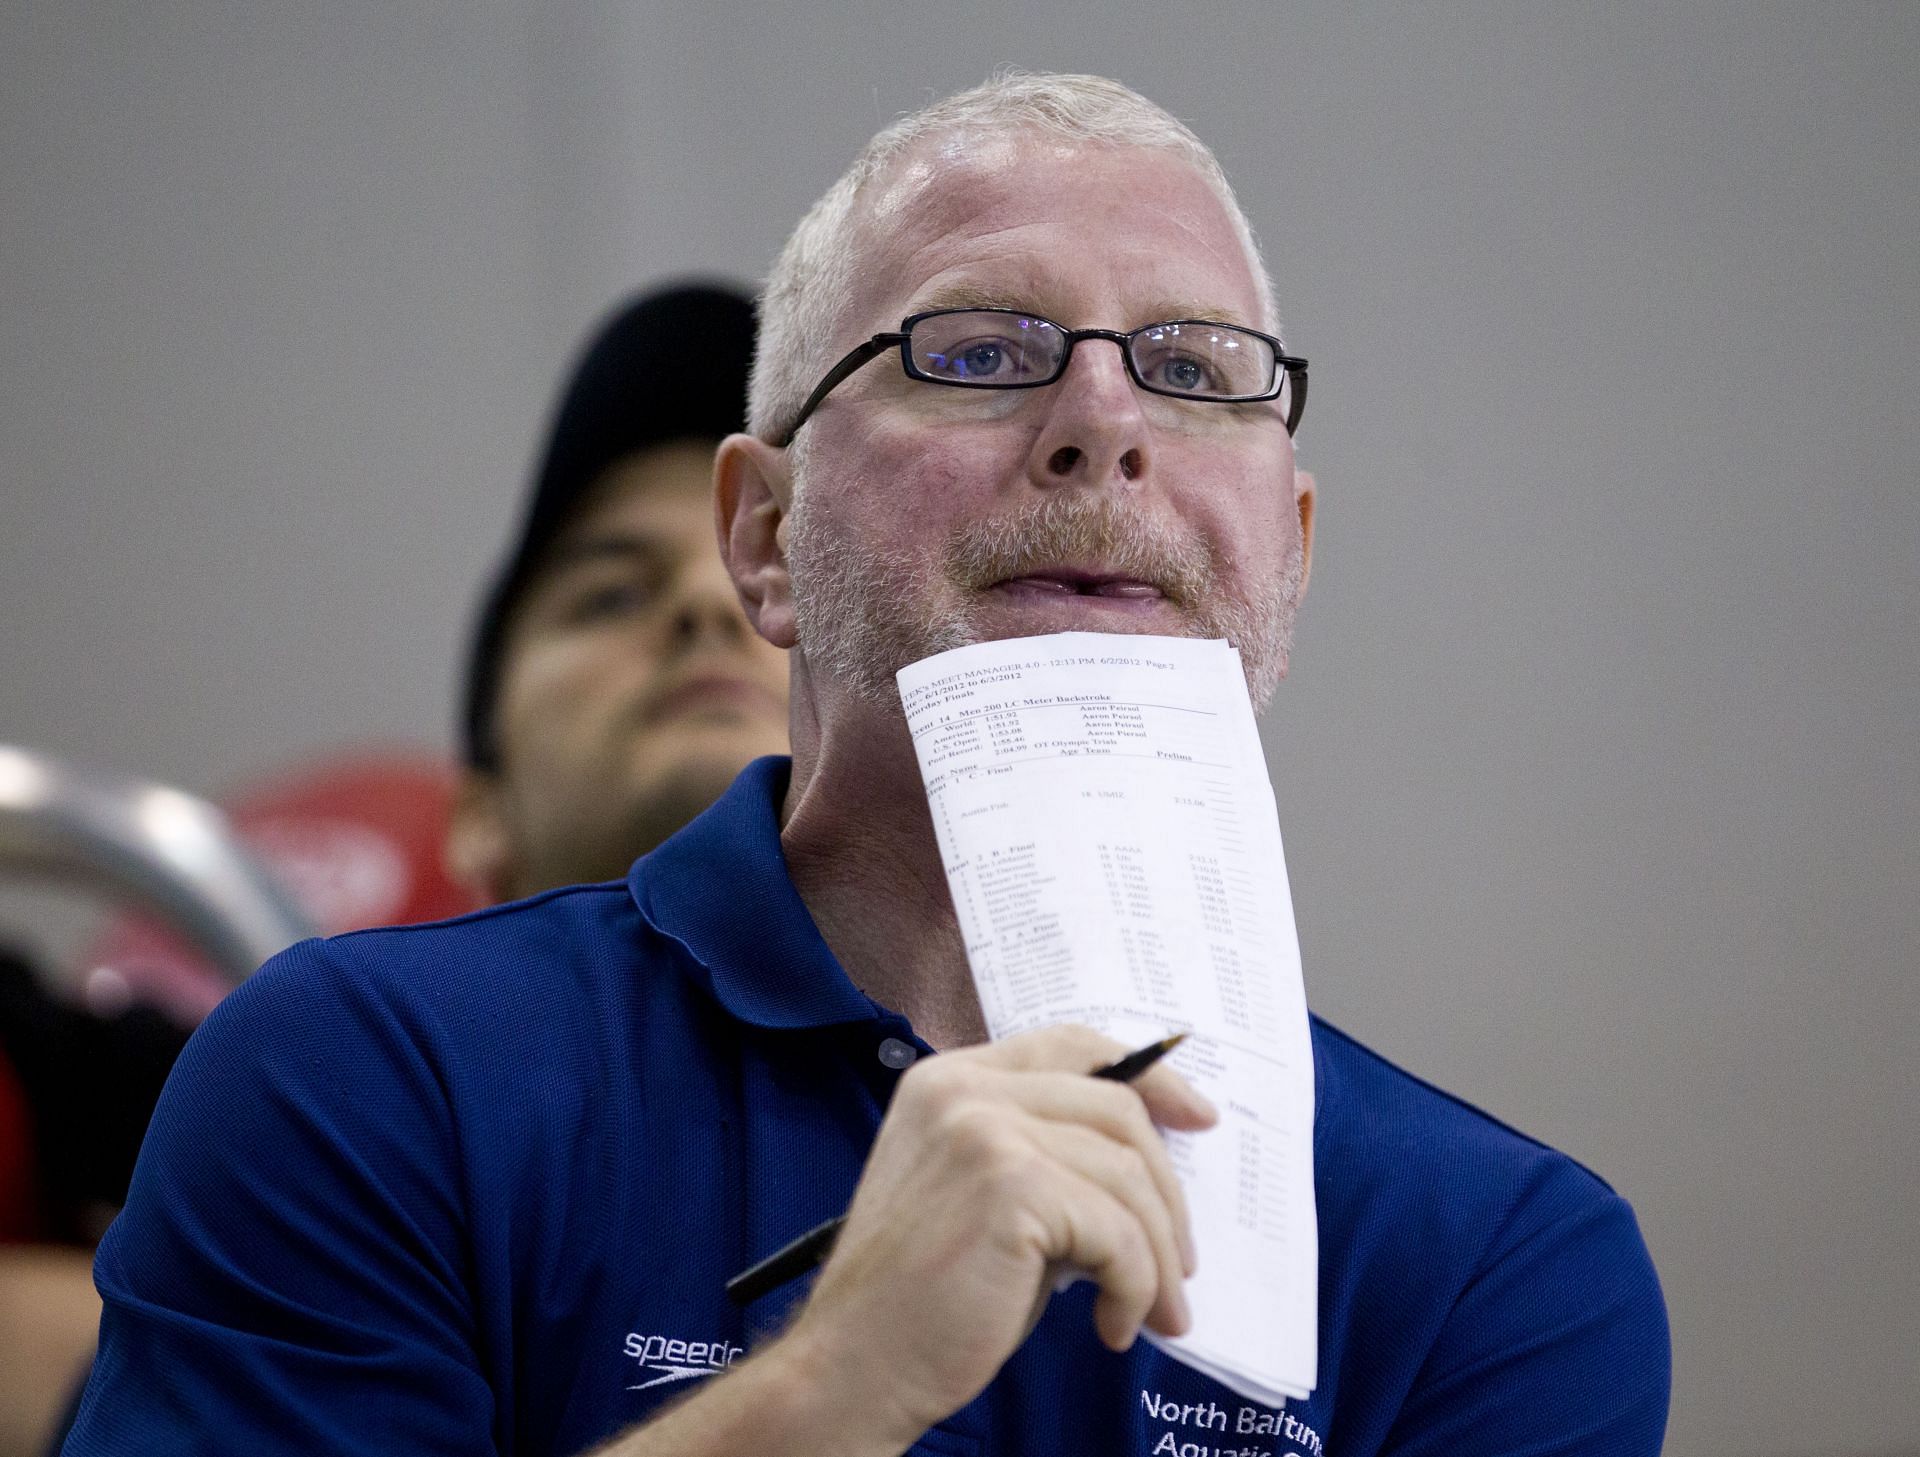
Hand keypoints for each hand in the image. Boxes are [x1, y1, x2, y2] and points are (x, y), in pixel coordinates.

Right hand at [778, 1024, 1217, 1445]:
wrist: (854, 1365)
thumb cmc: (922, 1299)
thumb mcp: (981, 1199)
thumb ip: (1044, 1156)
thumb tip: (1147, 1170)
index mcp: (950, 1079)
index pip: (1071, 1046)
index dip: (1149, 1077)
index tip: (1199, 1119)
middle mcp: (964, 1089)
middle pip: (1116, 1109)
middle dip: (1166, 1193)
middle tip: (1181, 1265)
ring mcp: (983, 1129)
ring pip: (1127, 1174)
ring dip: (1157, 1255)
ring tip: (1155, 1311)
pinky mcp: (1009, 1184)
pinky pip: (1116, 1230)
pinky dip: (1135, 1286)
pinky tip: (1114, 1327)